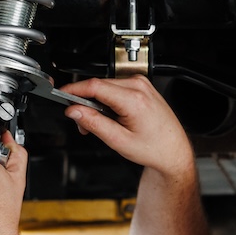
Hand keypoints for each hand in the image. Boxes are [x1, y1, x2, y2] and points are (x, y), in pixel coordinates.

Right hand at [60, 76, 193, 177]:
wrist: (173, 150)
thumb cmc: (154, 148)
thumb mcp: (118, 141)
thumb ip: (93, 124)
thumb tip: (74, 111)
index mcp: (134, 99)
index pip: (94, 86)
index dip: (74, 90)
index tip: (62, 96)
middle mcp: (139, 86)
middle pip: (98, 85)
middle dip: (85, 103)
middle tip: (83, 124)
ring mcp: (142, 84)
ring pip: (106, 86)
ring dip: (96, 103)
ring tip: (101, 124)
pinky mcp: (141, 86)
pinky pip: (116, 88)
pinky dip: (107, 101)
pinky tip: (111, 116)